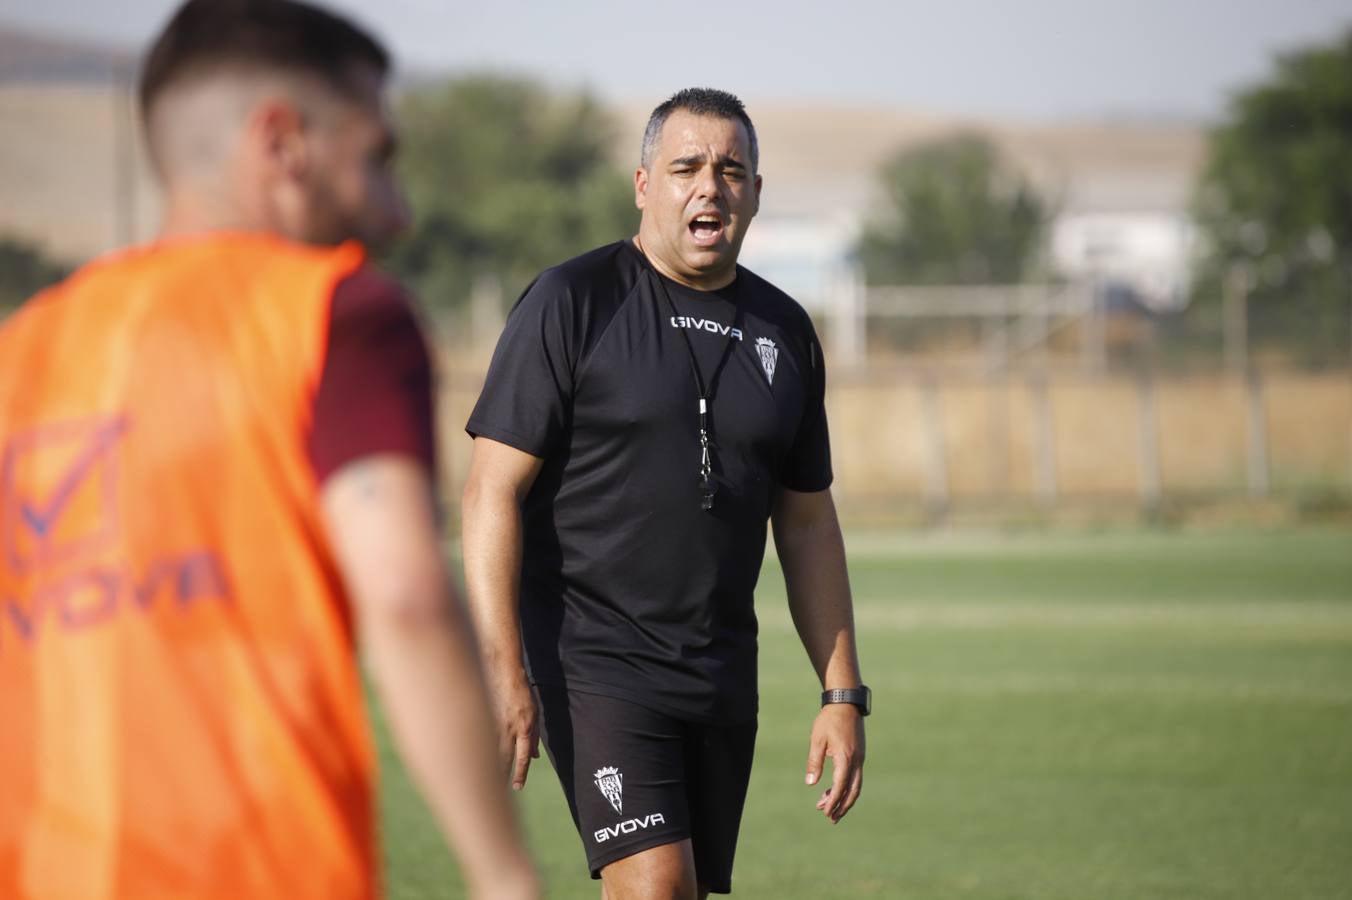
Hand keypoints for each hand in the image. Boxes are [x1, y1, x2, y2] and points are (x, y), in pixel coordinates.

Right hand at [488, 667, 538, 790]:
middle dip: (499, 777)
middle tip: (495, 794)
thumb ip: (534, 736)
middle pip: (503, 759)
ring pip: (488, 751)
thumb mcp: (535, 714)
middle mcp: (508, 729)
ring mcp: (493, 723)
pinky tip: (470, 760)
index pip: (522, 758)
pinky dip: (476, 751)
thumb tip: (535, 757)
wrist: (505, 671)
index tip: (517, 788)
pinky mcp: (481, 717)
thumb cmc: (522, 693)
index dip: (520, 774)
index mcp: (524, 728)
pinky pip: (479, 738)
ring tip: (481, 782)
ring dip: (486, 767)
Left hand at [804, 703, 864, 823]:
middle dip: (843, 806)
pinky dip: (847, 787)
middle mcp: (856, 760)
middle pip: (853, 791)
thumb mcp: (817, 740)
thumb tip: (810, 784)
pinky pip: (856, 777)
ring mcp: (860, 758)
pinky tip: (835, 790)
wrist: (846, 703)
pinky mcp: (860, 755)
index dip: (833, 801)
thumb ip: (814, 762)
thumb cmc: (829, 720)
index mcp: (845, 757)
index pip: (840, 786)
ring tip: (833, 809)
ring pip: (856, 785)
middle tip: (831, 818)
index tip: (825, 812)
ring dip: (845, 799)